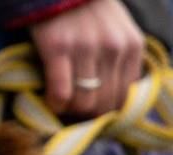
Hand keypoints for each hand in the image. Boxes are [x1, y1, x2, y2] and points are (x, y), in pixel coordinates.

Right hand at [30, 0, 143, 116]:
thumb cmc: (88, 14)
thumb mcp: (118, 33)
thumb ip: (120, 61)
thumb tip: (110, 99)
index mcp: (132, 46)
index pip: (124, 97)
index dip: (105, 110)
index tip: (90, 110)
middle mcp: (113, 48)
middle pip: (103, 104)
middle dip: (86, 113)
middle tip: (72, 108)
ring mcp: (85, 48)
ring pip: (83, 103)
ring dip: (69, 110)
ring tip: (60, 103)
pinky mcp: (57, 48)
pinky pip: (60, 93)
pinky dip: (54, 103)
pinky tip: (49, 99)